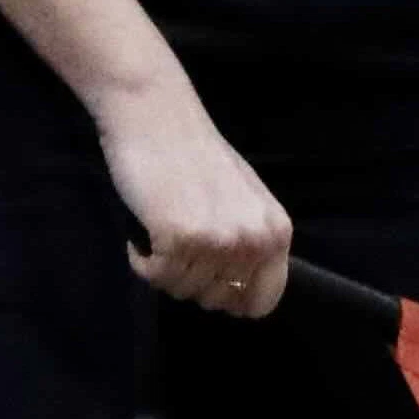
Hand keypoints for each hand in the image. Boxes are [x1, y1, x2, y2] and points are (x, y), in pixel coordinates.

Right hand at [93, 73, 296, 314]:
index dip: (232, 299)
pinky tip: (144, 230)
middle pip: (216, 300)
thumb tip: (239, 294)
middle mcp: (254, 241)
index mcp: (277, 233)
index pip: (263, 301)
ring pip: (182, 289)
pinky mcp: (178, 238)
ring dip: (163, 267)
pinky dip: (141, 260)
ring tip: (162, 227)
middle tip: (178, 241)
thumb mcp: (243, 201)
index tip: (209, 280)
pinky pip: (154, 276)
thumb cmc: (196, 156)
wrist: (157, 117)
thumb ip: (249, 243)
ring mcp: (217, 241)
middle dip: (191, 279)